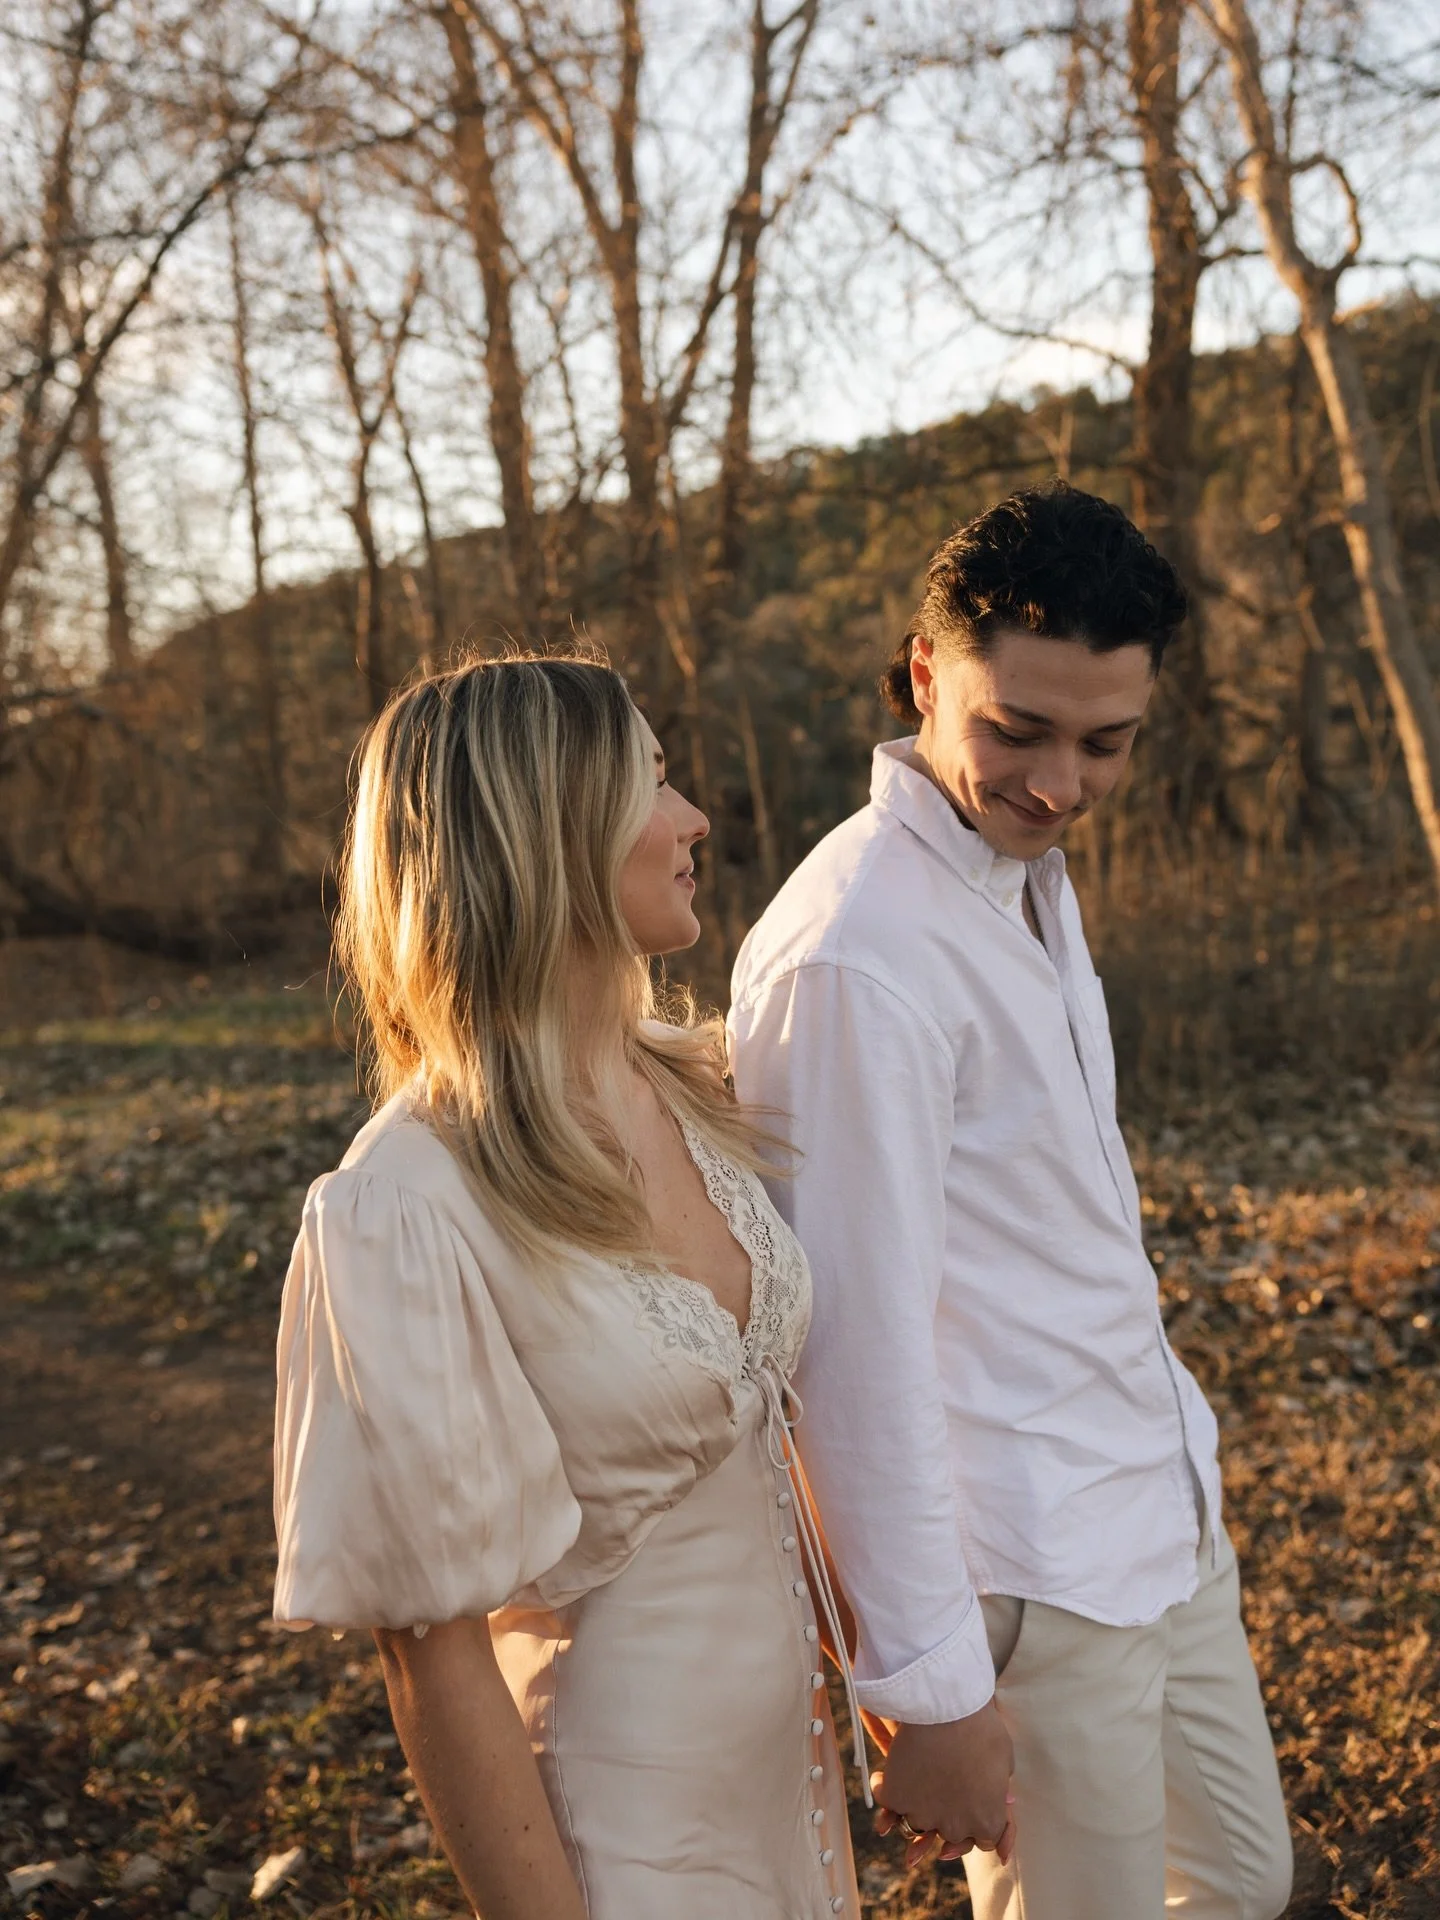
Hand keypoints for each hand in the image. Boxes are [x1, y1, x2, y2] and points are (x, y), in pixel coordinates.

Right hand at [869, 1702, 1014, 1869]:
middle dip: (948, 1813)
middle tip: (942, 1786)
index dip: (975, 1820)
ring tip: (914, 1778)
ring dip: (916, 1804)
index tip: (968, 1805)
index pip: (984, 1840)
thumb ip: (998, 1788)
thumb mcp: (1004, 1761)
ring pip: (917, 1821)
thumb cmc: (982, 1728)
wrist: (947, 1706)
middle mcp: (956, 1828)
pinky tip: (885, 1774)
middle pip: (950, 1833)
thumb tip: (997, 1794)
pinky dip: (884, 1788)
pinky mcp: (896, 1798)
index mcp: (988, 1821)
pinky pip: (886, 1802)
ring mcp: (924, 1816)